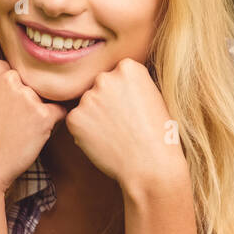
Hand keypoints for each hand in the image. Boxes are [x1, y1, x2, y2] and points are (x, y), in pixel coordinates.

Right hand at [0, 56, 68, 199]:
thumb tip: (26, 69)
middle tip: (4, 121)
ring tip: (13, 130)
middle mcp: (9, 75)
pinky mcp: (44, 114)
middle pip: (31, 81)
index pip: (14, 70)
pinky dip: (49, 123)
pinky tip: (28, 135)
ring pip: (44, 97)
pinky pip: (58, 112)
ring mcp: (27, 94)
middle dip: (24, 99)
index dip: (7, 91)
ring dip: (36, 112)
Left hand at [64, 57, 188, 196]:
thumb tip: (113, 84)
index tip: (132, 107)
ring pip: (87, 104)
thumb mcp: (153, 97)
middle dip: (106, 101)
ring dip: (95, 117)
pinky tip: (104, 142)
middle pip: (100, 86)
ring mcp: (88, 97)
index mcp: (128, 68)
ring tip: (115, 135)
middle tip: (122, 123)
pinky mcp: (75, 118)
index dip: (123, 92)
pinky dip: (86, 132)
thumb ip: (130, 85)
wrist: (151, 165)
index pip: (116, 73)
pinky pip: (77, 121)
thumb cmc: (159, 134)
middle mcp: (106, 77)